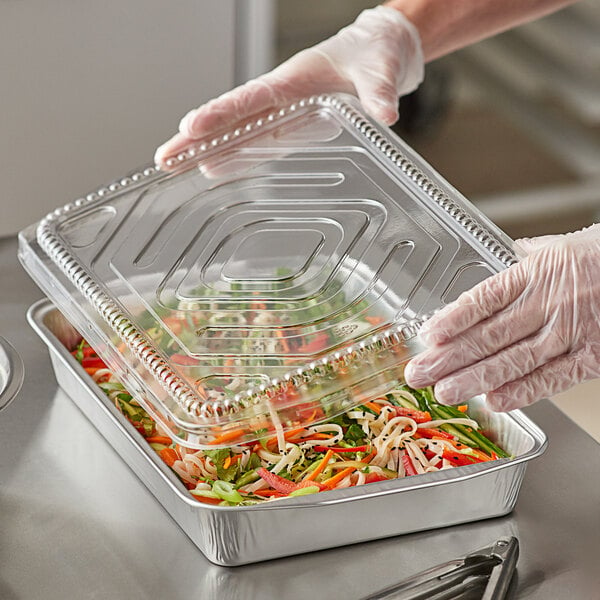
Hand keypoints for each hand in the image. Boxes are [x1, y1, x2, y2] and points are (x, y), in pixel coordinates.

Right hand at [154, 5, 422, 166]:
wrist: (374, 57)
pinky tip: (214, 169)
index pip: (249, 100)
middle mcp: (278, 100)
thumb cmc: (372, 59)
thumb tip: (386, 113)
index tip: (190, 127)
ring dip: (207, 151)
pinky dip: (234, 157)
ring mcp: (279, 116)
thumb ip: (380, 92)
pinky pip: (256, 144)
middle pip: (230, 120)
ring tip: (175, 166)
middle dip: (196, 138)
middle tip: (164, 157)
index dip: (219, 114)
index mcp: (292, 82)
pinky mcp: (288, 128)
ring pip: (237, 134)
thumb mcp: (379, 72)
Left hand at [404, 224, 599, 410]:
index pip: (483, 299)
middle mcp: (547, 303)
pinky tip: (494, 401)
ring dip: (474, 378)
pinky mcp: (591, 357)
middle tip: (419, 373)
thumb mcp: (564, 245)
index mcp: (535, 273)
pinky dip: (521, 392)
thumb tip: (511, 253)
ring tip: (445, 391)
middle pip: (488, 334)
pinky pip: (551, 377)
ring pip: (512, 360)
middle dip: (448, 357)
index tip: (427, 336)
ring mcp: (569, 332)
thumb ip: (531, 254)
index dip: (452, 319)